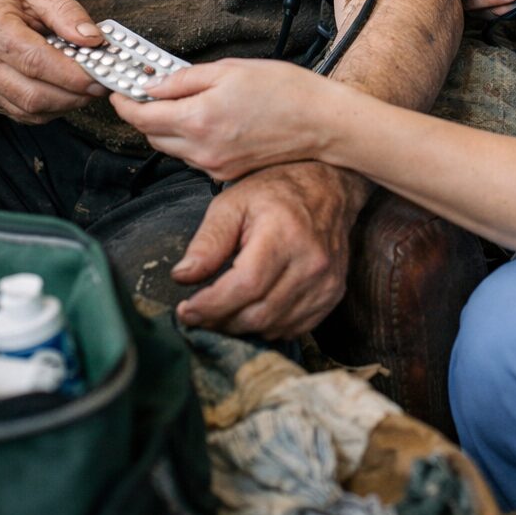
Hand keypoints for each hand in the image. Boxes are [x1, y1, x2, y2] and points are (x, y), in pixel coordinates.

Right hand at [0, 0, 103, 123]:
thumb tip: (92, 39)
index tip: (102, 75)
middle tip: (102, 85)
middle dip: (74, 95)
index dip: (72, 75)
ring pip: (30, 110)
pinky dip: (51, 109)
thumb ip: (67, 12)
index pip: (36, 62)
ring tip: (88, 88)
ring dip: (66, 105)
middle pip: (33, 95)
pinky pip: (24, 114)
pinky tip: (66, 93)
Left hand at [110, 56, 331, 180]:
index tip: (119, 91)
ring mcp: (214, 166)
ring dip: (168, 127)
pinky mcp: (226, 174)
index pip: (141, 116)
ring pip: (172, 147)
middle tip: (149, 91)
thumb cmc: (284, 91)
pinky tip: (207, 119)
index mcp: (198, 119)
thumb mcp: (230, 69)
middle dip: (144, 114)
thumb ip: (185, 79)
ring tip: (184, 102)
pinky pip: (194, 156)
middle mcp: (201, 149)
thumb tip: (153, 85)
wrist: (320, 123)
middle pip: (151, 135)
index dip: (123, 102)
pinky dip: (190, 139)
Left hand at [169, 163, 356, 337]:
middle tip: (198, 312)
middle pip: (257, 314)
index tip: (186, 310)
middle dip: (220, 320)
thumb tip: (183, 276)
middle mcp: (311, 262)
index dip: (211, 305)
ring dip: (240, 326)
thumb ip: (208, 241)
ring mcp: (325, 282)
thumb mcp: (233, 204)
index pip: (245, 286)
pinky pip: (292, 328)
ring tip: (222, 309)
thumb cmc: (277, 191)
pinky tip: (252, 307)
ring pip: (273, 327)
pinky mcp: (332, 295)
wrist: (329, 186)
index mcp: (284, 234)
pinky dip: (266, 326)